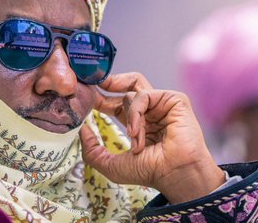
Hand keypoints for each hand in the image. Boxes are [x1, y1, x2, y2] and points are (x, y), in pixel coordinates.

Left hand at [79, 72, 224, 203]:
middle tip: (95, 85)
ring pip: (134, 91)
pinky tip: (138, 131)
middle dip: (110, 84)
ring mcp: (162, 105)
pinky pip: (146, 95)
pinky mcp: (174, 100)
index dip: (101, 98)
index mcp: (138, 124)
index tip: (86, 95)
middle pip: (128, 86)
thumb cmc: (150, 172)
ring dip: (128, 114)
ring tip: (131, 134)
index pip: (116, 103)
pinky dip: (137, 112)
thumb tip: (82, 129)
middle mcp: (150, 112)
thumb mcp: (111, 164)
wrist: (175, 174)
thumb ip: (92, 150)